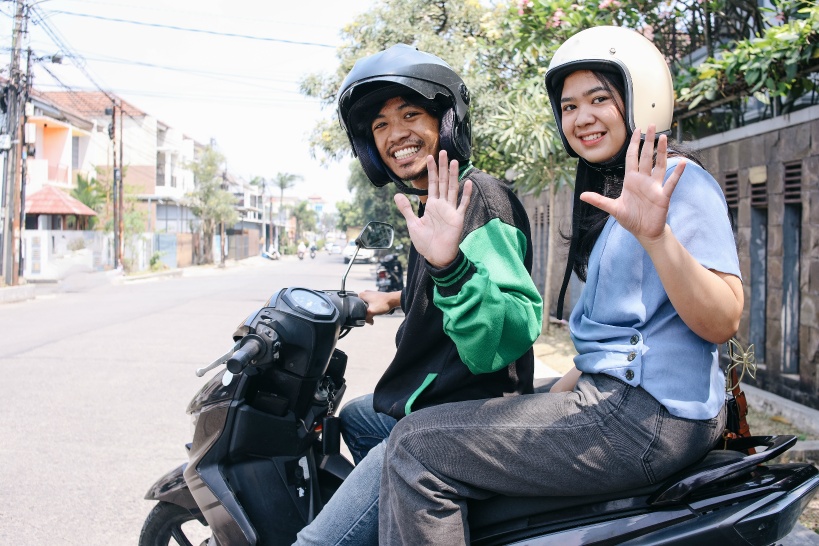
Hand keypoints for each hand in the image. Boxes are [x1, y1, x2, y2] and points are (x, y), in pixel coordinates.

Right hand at [358, 290, 400, 324]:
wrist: (394, 300)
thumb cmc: (382, 304)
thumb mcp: (372, 312)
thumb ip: (366, 318)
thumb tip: (369, 322)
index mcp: (362, 295)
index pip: (355, 305)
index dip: (359, 312)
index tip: (365, 315)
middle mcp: (365, 292)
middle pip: (361, 305)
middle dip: (366, 311)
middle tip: (371, 315)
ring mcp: (371, 293)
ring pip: (367, 305)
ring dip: (371, 310)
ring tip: (376, 312)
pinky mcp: (376, 295)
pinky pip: (372, 303)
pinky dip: (374, 307)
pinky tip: (379, 309)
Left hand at [394, 150, 472, 267]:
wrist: (436, 257)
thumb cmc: (425, 242)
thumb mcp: (413, 224)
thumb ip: (406, 209)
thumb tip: (396, 195)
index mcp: (431, 205)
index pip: (432, 184)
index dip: (431, 171)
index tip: (430, 157)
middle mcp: (442, 205)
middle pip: (443, 182)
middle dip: (443, 167)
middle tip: (443, 152)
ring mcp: (451, 210)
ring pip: (452, 189)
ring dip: (454, 176)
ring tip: (454, 162)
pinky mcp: (458, 218)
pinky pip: (463, 204)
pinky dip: (466, 194)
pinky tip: (468, 183)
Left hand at [579, 125, 685, 243]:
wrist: (644, 232)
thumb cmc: (630, 218)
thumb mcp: (613, 208)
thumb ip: (599, 201)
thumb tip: (581, 196)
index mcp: (631, 180)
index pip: (632, 158)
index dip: (634, 144)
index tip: (637, 130)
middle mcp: (644, 180)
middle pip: (647, 156)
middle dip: (649, 141)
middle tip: (653, 125)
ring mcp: (654, 186)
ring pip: (659, 165)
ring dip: (662, 151)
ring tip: (664, 137)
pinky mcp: (663, 196)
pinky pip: (671, 182)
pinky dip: (677, 173)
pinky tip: (682, 162)